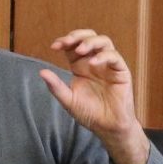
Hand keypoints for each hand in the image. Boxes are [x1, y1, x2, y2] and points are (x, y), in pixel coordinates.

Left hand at [39, 31, 150, 163]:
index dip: (64, 42)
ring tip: (80, 50)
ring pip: (103, 42)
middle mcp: (94, 62)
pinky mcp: (121, 71)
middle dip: (77, 36)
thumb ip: (56, 86)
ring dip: (90, 42)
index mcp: (80, 66)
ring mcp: (108, 65)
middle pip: (88, 37)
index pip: (72, 46)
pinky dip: (104, 56)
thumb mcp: (68, 100)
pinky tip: (94, 63)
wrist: (107, 127)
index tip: (54, 46)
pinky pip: (114, 57)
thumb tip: (41, 72)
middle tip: (66, 42)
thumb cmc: (89, 113)